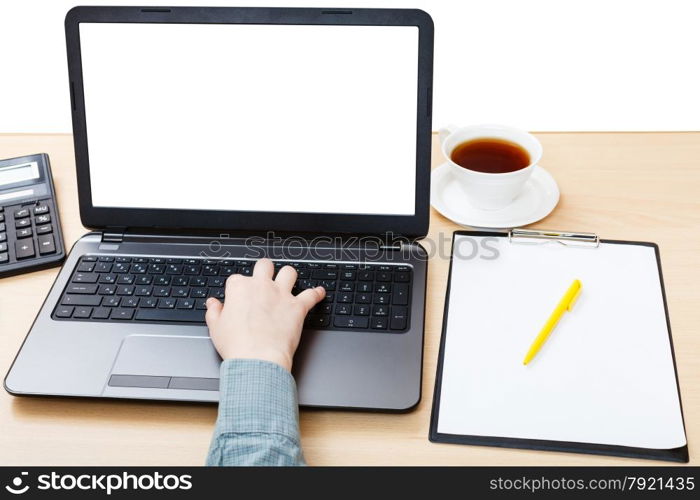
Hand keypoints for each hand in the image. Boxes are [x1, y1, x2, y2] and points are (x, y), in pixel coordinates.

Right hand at [205, 258, 325, 371]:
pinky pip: (312, 294)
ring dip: (289, 276)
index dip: (238, 289)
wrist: (257, 359)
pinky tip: (319, 292)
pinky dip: (317, 293)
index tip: (239, 298)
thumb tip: (213, 303)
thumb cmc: (237, 345)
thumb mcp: (215, 328)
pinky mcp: (297, 307)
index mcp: (240, 288)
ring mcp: (281, 295)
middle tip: (265, 278)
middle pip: (265, 265)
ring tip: (289, 281)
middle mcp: (261, 286)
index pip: (237, 279)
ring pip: (289, 272)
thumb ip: (214, 311)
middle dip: (265, 270)